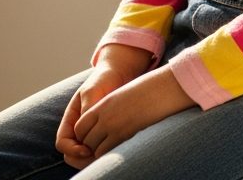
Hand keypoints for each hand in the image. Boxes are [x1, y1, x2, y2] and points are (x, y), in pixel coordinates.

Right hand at [55, 45, 150, 167]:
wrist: (120, 73)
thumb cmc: (104, 79)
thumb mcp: (93, 90)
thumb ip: (87, 108)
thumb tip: (82, 126)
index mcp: (71, 118)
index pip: (62, 143)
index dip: (71, 150)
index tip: (87, 150)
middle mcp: (79, 127)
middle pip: (71, 154)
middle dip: (81, 159)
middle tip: (99, 158)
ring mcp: (91, 131)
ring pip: (86, 154)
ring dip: (94, 158)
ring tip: (109, 155)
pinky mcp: (105, 132)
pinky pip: (101, 148)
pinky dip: (105, 152)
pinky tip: (117, 148)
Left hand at [71, 68, 195, 161]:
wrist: (163, 88)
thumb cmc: (150, 91)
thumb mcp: (125, 97)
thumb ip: (113, 109)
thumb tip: (112, 120)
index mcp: (102, 104)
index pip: (79, 126)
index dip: (84, 135)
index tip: (94, 137)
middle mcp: (103, 115)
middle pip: (84, 139)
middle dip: (90, 145)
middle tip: (103, 146)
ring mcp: (112, 124)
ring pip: (92, 147)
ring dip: (98, 151)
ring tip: (112, 148)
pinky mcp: (122, 133)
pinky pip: (104, 151)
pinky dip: (107, 154)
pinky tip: (118, 150)